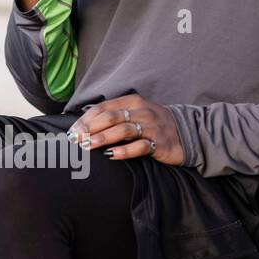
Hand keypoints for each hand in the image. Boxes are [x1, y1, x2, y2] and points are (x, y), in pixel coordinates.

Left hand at [66, 94, 184, 164]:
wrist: (187, 132)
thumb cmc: (154, 124)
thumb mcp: (135, 113)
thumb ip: (114, 115)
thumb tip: (85, 124)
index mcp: (132, 102)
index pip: (103, 108)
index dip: (85, 120)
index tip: (72, 131)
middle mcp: (141, 112)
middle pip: (110, 118)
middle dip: (90, 129)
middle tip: (75, 140)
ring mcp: (152, 127)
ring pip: (123, 130)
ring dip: (103, 138)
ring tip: (87, 146)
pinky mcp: (160, 143)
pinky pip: (140, 147)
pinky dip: (124, 151)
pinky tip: (111, 156)